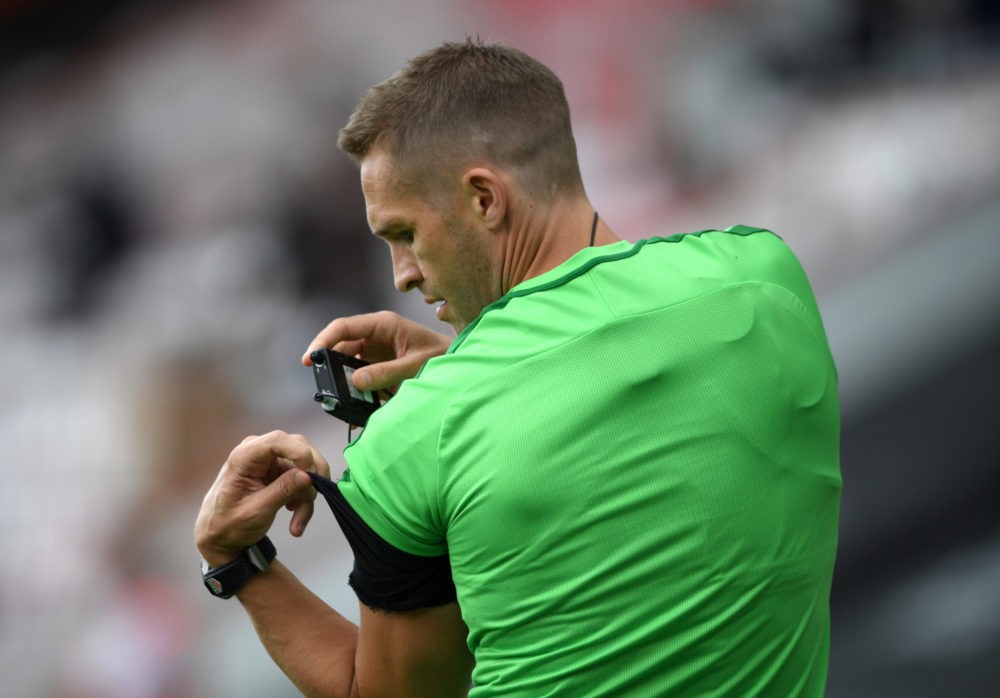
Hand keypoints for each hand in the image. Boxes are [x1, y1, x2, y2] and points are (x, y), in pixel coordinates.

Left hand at [195, 430, 329, 567]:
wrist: (219, 534)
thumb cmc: (228, 523)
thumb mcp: (256, 511)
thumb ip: (282, 490)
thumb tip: (307, 475)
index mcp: (244, 457)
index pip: (278, 441)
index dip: (300, 453)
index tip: (311, 475)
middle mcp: (258, 452)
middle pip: (298, 448)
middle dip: (311, 474)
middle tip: (314, 496)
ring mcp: (270, 461)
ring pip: (304, 468)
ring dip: (307, 496)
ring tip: (298, 522)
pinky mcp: (278, 472)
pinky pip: (302, 480)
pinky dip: (303, 500)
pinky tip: (296, 519)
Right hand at [302, 311, 452, 393]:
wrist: (460, 367)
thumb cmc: (443, 357)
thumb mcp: (416, 365)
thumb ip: (387, 373)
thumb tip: (356, 381)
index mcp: (383, 324)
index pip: (344, 327)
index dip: (323, 340)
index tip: (311, 358)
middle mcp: (375, 336)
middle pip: (341, 347)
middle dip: (330, 366)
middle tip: (323, 387)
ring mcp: (375, 352)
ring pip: (347, 365)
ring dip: (342, 383)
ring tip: (339, 402)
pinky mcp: (379, 368)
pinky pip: (359, 379)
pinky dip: (355, 393)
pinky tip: (353, 411)